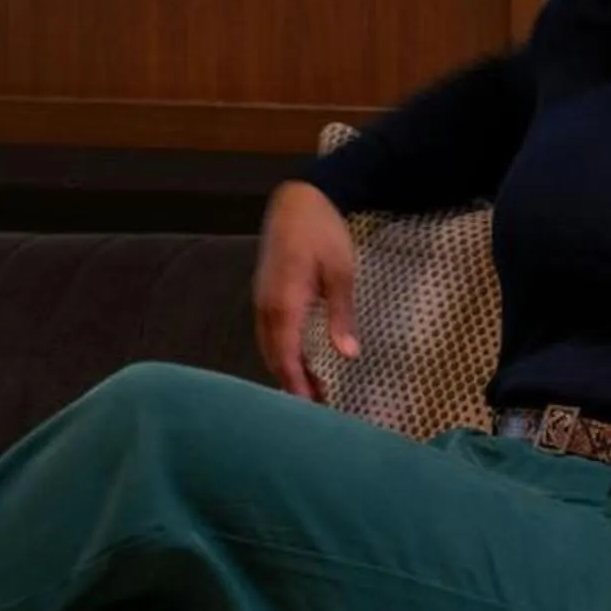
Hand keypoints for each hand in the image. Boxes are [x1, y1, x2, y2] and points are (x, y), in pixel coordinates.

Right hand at [253, 182, 359, 401]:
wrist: (298, 200)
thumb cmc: (323, 232)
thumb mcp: (341, 273)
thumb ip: (341, 315)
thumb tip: (348, 354)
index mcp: (284, 303)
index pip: (285, 356)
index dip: (295, 385)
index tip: (308, 410)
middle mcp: (266, 306)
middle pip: (273, 357)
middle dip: (292, 385)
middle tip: (318, 411)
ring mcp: (263, 300)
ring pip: (269, 347)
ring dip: (288, 371)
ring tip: (314, 393)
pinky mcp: (266, 295)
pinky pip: (270, 333)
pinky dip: (284, 353)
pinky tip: (301, 362)